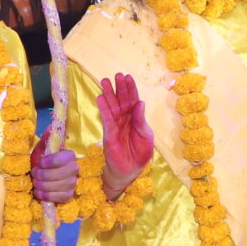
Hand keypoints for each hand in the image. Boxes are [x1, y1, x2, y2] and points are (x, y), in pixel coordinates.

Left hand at [31, 129, 79, 205]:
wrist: (38, 175)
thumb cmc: (40, 160)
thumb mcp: (41, 148)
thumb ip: (46, 138)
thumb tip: (51, 126)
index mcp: (69, 155)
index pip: (64, 159)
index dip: (50, 162)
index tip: (39, 162)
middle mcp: (75, 169)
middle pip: (62, 174)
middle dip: (44, 175)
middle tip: (34, 173)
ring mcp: (73, 183)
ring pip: (61, 186)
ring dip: (44, 185)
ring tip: (35, 183)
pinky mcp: (69, 195)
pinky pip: (60, 197)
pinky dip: (47, 196)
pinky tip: (39, 192)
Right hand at [98, 72, 154, 194]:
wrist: (130, 170)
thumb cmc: (140, 153)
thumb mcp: (146, 136)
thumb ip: (141, 120)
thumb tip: (140, 102)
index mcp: (136, 118)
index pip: (133, 100)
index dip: (131, 89)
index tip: (128, 77)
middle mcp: (125, 119)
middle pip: (121, 100)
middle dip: (119, 88)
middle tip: (117, 75)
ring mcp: (115, 125)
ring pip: (112, 106)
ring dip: (108, 94)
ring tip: (104, 81)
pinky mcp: (108, 133)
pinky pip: (106, 119)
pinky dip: (103, 108)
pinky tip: (100, 97)